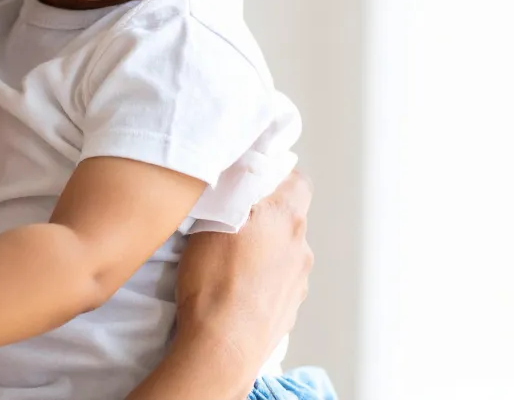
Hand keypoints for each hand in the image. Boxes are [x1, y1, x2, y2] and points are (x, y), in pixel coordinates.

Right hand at [171, 170, 313, 392]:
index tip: (249, 177)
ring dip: (262, 246)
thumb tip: (243, 168)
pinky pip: (277, 279)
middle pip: (287, 214)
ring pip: (282, 249)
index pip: (295, 178)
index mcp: (286, 217)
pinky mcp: (290, 307)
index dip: (274, 173)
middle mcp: (300, 247)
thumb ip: (234, 190)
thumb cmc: (213, 281)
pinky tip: (233, 285)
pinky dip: (261, 276)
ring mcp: (298, 281)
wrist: (223, 347)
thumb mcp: (213, 218)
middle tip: (229, 218)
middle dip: (262, 212)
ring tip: (227, 257)